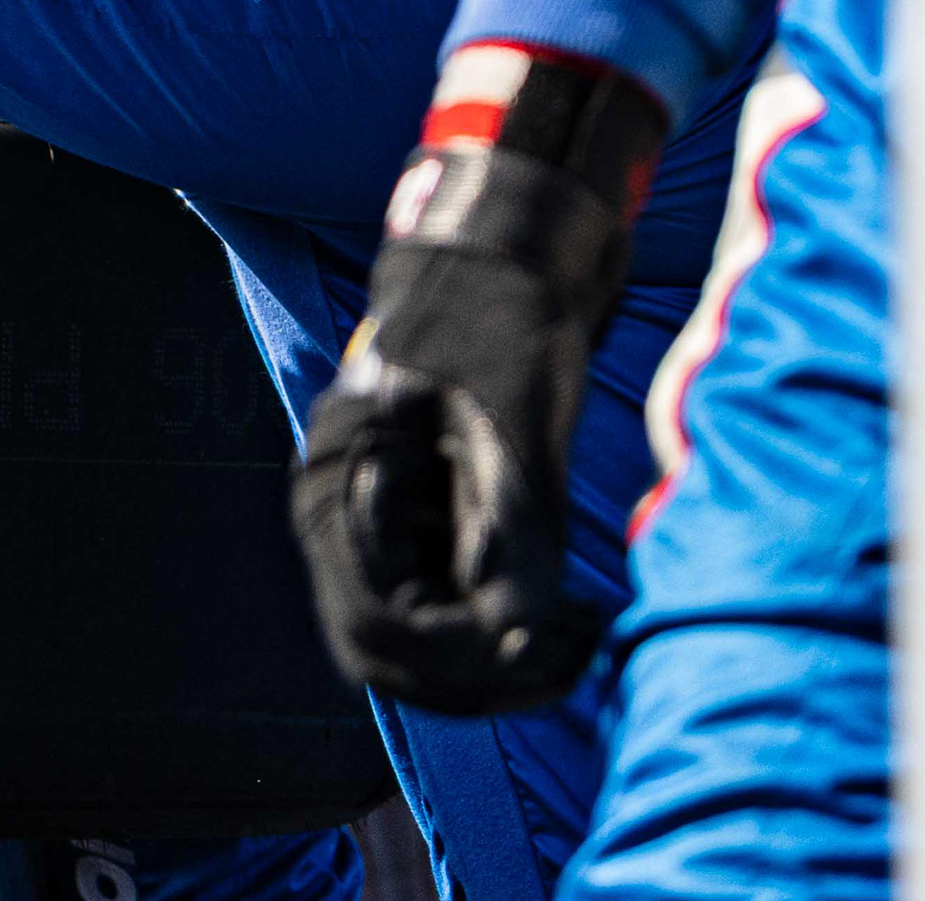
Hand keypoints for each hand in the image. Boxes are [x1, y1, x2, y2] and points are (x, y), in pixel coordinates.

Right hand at [293, 43, 665, 713]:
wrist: (511, 247)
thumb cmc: (503, 317)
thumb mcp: (514, 431)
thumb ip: (510, 542)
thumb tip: (521, 648)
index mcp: (342, 479)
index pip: (379, 627)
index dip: (461, 663)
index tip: (545, 654)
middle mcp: (344, 511)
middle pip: (393, 654)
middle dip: (484, 677)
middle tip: (573, 655)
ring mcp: (380, 519)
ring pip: (423, 646)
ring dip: (500, 664)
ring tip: (583, 636)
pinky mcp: (424, 519)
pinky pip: (450, 610)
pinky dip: (507, 632)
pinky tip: (570, 613)